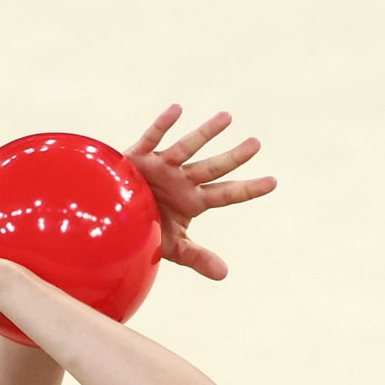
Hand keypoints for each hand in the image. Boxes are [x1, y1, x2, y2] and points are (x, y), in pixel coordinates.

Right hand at [122, 105, 277, 279]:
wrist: (111, 218)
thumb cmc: (142, 230)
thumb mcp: (171, 247)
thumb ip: (197, 258)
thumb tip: (224, 275)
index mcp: (192, 201)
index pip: (226, 195)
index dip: (248, 189)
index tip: (273, 182)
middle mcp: (181, 180)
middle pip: (213, 168)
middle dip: (234, 157)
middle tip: (257, 144)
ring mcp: (162, 167)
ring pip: (187, 148)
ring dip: (206, 133)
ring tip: (227, 117)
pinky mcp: (138, 158)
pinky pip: (152, 138)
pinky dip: (163, 125)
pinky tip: (177, 109)